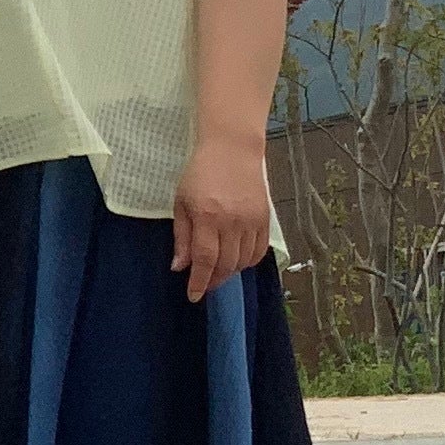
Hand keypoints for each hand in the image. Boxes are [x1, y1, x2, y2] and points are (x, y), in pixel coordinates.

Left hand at [171, 136, 271, 304]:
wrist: (232, 148)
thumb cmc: (200, 172)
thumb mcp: (181, 202)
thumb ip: (181, 236)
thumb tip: (179, 267)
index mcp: (207, 216)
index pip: (205, 260)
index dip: (199, 282)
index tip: (193, 296)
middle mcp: (232, 221)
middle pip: (226, 265)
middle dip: (214, 280)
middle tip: (203, 284)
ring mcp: (252, 221)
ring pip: (243, 261)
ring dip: (230, 272)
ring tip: (218, 272)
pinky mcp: (265, 218)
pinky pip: (259, 251)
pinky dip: (248, 262)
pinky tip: (237, 261)